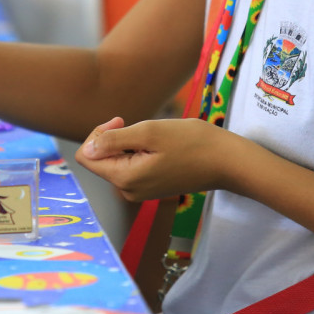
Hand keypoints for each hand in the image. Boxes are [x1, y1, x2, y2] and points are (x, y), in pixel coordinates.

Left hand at [76, 116, 238, 201]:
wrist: (226, 161)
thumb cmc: (191, 143)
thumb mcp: (149, 132)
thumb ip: (114, 140)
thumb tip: (89, 149)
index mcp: (124, 178)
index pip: (87, 156)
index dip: (98, 134)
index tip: (121, 122)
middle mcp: (128, 190)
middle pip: (100, 159)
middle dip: (113, 137)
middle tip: (136, 124)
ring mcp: (140, 191)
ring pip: (116, 161)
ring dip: (127, 143)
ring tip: (152, 137)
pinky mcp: (151, 187)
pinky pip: (131, 166)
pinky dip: (138, 151)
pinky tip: (158, 146)